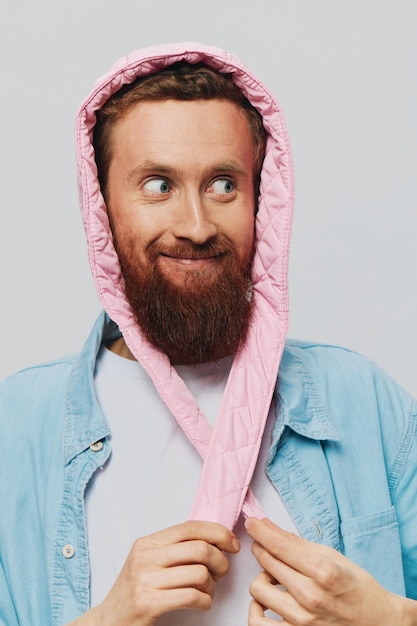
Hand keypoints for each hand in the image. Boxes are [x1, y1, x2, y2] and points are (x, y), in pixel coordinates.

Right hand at [67, 520, 239, 625]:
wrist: (109, 622)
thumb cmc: (136, 592)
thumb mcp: (149, 562)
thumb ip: (174, 548)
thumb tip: (215, 539)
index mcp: (148, 543)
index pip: (190, 527)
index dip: (218, 532)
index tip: (232, 544)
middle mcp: (145, 557)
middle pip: (200, 549)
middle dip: (220, 561)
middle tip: (221, 572)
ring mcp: (146, 580)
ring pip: (199, 573)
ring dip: (213, 585)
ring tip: (208, 591)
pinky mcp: (149, 603)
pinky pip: (192, 596)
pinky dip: (205, 601)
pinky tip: (201, 603)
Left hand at [245, 517, 413, 624]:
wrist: (377, 623)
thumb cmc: (357, 589)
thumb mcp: (333, 557)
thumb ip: (297, 542)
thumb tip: (269, 526)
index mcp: (322, 570)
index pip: (279, 545)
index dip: (260, 531)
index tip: (252, 523)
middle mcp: (310, 595)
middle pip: (267, 563)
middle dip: (261, 548)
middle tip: (264, 544)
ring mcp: (301, 620)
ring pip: (258, 589)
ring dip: (261, 578)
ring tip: (273, 577)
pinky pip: (257, 623)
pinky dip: (256, 610)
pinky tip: (265, 601)